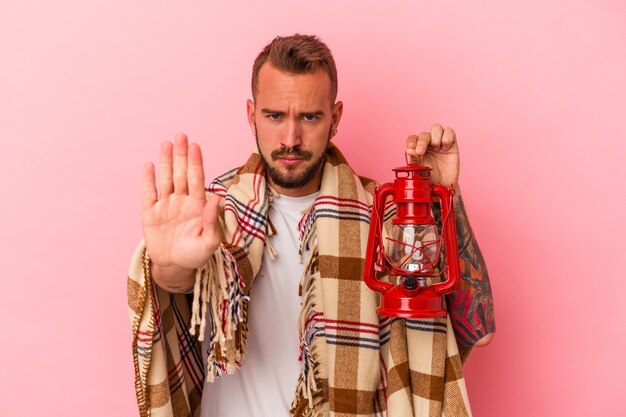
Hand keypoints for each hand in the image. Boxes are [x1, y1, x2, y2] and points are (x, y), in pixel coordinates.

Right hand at [142, 133, 221, 270]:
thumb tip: (216, 198)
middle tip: (181, 136)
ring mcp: (166, 205)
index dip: (195, 163)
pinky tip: (149, 165)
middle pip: (181, 174)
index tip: (195, 146)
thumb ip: (213, 220)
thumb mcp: (209, 241)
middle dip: (181, 156)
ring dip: (166, 162)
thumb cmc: (196, 254)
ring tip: (167, 144)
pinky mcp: (150, 213)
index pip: (197, 180)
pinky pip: (149, 193)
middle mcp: (182, 200)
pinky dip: (148, 180)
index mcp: (198, 205)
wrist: (175, 267)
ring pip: (166, 179)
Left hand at [405, 124, 459, 186]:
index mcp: (417, 148)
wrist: (443, 185)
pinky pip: (449, 131)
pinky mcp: (451, 143)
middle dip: (422, 142)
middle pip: (424, 134)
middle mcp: (428, 143)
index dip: (411, 141)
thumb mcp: (418, 170)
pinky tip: (445, 149)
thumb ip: (413, 159)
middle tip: (421, 152)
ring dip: (435, 138)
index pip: (413, 138)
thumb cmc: (430, 178)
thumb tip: (409, 150)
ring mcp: (440, 142)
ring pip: (436, 127)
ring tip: (437, 149)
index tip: (410, 147)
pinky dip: (446, 138)